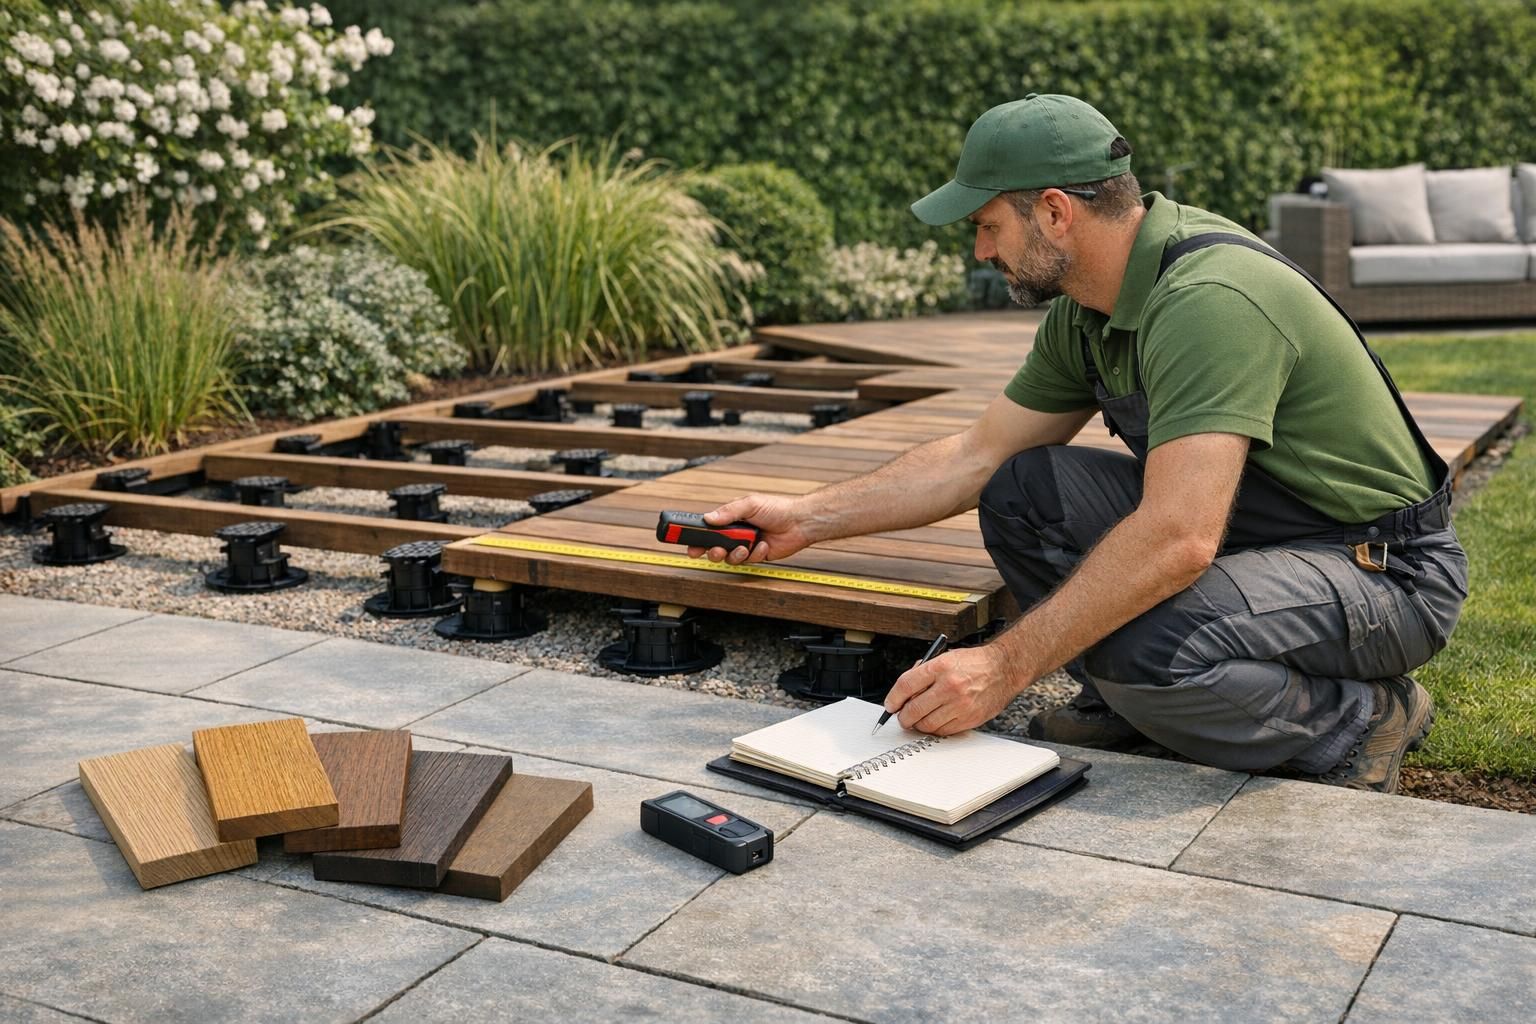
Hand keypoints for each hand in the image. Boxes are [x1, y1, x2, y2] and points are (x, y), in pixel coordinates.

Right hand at [686, 494, 810, 564]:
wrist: (800, 522)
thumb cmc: (777, 508)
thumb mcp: (750, 504)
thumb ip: (728, 511)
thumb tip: (708, 518)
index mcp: (731, 519)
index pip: (708, 529)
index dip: (697, 538)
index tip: (689, 544)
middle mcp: (736, 533)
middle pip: (714, 547)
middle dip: (712, 551)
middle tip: (716, 550)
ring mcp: (745, 545)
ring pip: (729, 557)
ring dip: (734, 554)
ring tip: (744, 547)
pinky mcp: (757, 556)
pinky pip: (748, 561)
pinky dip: (755, 554)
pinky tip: (764, 545)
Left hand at [884, 646, 1022, 735]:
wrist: (1004, 669)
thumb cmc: (974, 663)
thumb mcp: (944, 657)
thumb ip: (923, 672)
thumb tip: (903, 692)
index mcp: (940, 667)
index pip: (905, 686)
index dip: (893, 698)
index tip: (890, 705)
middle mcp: (950, 686)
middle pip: (914, 709)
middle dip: (903, 717)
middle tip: (902, 716)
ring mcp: (960, 704)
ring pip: (927, 724)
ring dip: (918, 725)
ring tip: (919, 719)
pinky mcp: (969, 718)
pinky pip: (943, 731)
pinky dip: (935, 729)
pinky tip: (936, 720)